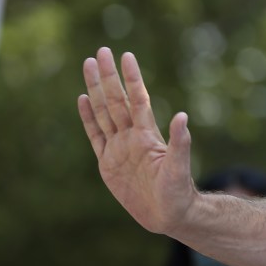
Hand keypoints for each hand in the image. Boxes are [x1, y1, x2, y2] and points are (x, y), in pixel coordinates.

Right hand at [77, 47, 196, 234]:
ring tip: (89, 66)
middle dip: (108, 77)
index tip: (126, 56)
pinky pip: (95, 135)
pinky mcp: (107, 162)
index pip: (137, 99)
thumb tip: (182, 116)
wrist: (168, 214)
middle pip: (116, 100)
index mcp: (147, 135)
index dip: (132, 78)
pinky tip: (82, 99)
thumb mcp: (179, 168)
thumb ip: (179, 142)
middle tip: (101, 51)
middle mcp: (132, 136)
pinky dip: (88, 117)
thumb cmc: (178, 192)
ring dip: (95, 89)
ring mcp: (118, 147)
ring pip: (103, 112)